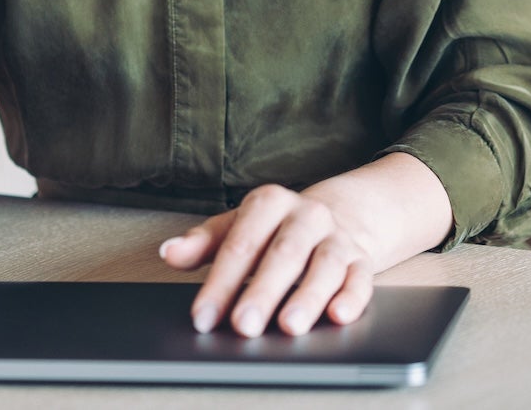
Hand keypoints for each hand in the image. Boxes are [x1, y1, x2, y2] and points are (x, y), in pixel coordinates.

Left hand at [157, 154, 453, 337]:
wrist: (340, 214)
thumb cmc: (276, 229)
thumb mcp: (237, 226)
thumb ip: (203, 242)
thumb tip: (169, 252)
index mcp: (270, 203)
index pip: (241, 243)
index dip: (221, 282)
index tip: (203, 316)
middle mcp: (307, 216)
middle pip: (283, 253)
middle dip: (263, 291)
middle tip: (244, 324)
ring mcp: (337, 238)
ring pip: (324, 265)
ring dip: (308, 297)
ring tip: (289, 326)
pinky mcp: (361, 260)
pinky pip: (361, 277)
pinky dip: (352, 297)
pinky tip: (338, 316)